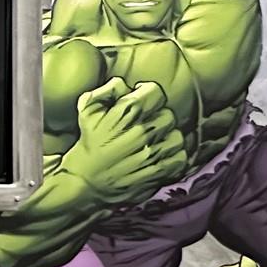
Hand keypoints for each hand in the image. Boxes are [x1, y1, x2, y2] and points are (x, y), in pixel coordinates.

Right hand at [60, 77, 187, 207]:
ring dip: (167, 138)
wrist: (84, 182)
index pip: (156, 92)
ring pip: (177, 136)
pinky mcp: (159, 172)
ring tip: (154, 142)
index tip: (141, 102)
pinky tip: (160, 157)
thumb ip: (106, 91)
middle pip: (168, 114)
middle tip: (145, 126)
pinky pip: (181, 157)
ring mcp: (152, 152)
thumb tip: (124, 84)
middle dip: (157, 118)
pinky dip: (174, 157)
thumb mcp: (86, 111)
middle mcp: (142, 131)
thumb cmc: (87, 145)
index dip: (148, 95)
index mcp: (126, 112)